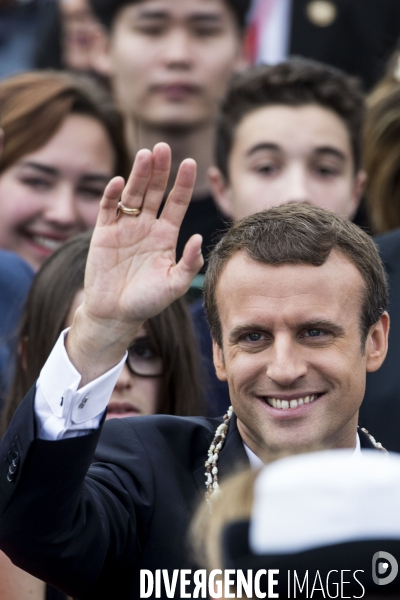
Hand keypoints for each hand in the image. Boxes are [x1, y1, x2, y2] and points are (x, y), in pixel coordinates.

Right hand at [67, 143, 202, 383]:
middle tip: (164, 147)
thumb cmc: (147, 302)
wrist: (115, 314)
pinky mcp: (103, 233)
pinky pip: (108, 209)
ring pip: (132, 194)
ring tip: (145, 155)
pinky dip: (111, 196)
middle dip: (160, 170)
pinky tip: (117, 182)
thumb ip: (189, 263)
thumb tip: (199, 238)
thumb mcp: (174, 285)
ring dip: (138, 175)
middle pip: (155, 191)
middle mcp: (146, 226)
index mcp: (165, 235)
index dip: (183, 183)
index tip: (191, 163)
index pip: (176, 202)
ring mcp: (124, 228)